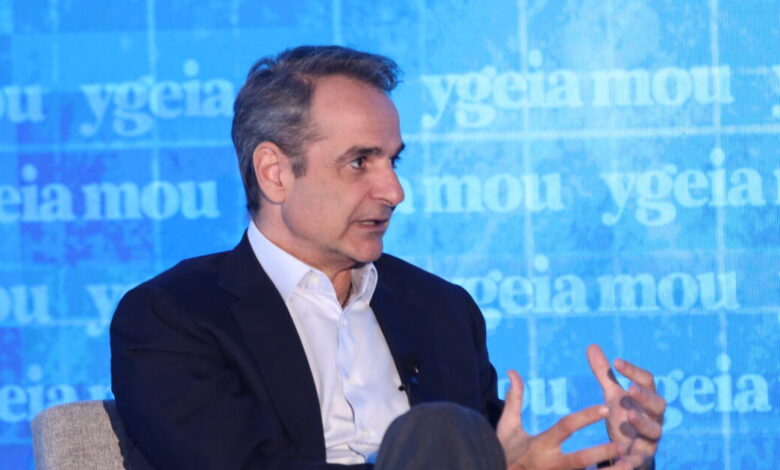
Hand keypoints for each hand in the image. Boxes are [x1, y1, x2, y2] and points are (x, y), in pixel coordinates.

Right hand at [497, 370, 631, 469]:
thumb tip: (513, 371)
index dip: (586, 417)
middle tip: (623, 444)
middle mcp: (550, 464)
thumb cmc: (502, 452)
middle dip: (602, 452)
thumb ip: (514, 400)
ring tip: (630, 464)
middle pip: (579, 459)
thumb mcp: (507, 426)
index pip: (566, 427)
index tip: (605, 407)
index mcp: (540, 445)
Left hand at [586, 344, 665, 467]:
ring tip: (630, 415)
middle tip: (630, 389)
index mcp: (646, 398)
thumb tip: (591, 345)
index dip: (633, 371)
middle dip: (645, 396)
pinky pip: (642, 457)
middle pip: (657, 404)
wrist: (627, 450)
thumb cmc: (624, 417)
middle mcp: (654, 416)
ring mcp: (651, 437)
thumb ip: (605, 374)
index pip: (646, 380)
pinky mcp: (644, 456)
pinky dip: (634, 458)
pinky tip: (623, 457)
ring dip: (643, 423)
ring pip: (654, 430)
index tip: (617, 361)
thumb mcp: (613, 396)